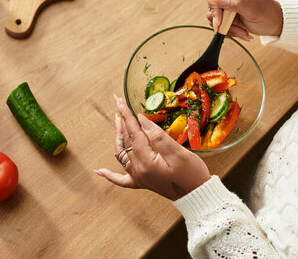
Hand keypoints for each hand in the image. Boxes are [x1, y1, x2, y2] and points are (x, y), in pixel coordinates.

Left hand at [95, 96, 209, 200]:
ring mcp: (138, 177)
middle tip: (117, 102)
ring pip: (121, 154)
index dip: (127, 115)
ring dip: (118, 137)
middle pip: (126, 141)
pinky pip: (121, 180)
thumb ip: (158, 136)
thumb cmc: (192, 174)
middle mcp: (138, 170)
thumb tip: (141, 120)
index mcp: (146, 162)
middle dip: (122, 120)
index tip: (121, 101)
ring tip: (117, 120)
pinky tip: (99, 171)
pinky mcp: (142, 183)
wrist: (198, 196)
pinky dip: (110, 175)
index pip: (133, 133)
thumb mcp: (178, 152)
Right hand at [206, 0, 282, 40]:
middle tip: (235, 29)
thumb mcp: (253, 9)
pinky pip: (222, 27)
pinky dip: (231, 32)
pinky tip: (244, 33)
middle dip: (222, 22)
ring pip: (215, 20)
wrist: (277, 24)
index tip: (221, 20)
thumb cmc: (269, 13)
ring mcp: (229, 8)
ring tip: (244, 32)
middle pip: (212, 8)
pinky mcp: (229, 18)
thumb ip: (234, 3)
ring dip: (228, 29)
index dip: (214, 7)